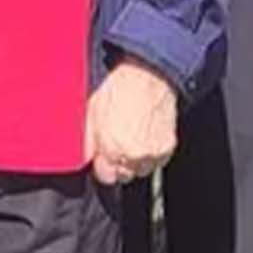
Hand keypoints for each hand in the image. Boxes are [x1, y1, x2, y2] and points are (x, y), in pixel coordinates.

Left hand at [85, 61, 179, 184]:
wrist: (147, 75)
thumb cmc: (120, 88)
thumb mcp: (90, 112)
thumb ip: (86, 140)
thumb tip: (84, 156)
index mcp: (112, 146)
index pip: (106, 176)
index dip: (103, 165)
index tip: (103, 156)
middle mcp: (133, 154)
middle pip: (124, 176)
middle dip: (118, 163)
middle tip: (117, 144)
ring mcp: (153, 152)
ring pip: (141, 170)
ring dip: (135, 160)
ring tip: (132, 138)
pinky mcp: (167, 147)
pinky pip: (157, 162)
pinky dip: (151, 154)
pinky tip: (144, 136)